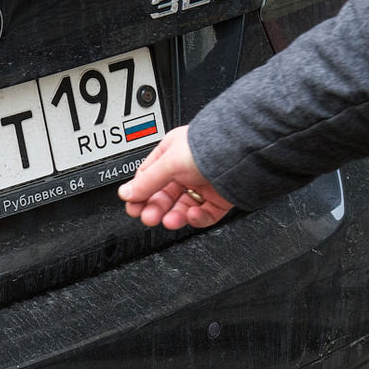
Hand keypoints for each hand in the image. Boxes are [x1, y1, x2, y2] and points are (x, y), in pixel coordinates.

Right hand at [117, 125, 233, 229]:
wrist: (242, 154)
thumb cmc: (209, 147)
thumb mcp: (169, 162)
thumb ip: (146, 181)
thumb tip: (125, 193)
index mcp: (170, 154)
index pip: (148, 178)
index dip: (139, 193)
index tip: (133, 207)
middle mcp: (186, 170)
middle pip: (163, 196)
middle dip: (155, 208)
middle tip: (149, 217)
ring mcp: (202, 185)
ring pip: (181, 207)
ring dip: (173, 216)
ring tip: (169, 221)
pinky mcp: (218, 199)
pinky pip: (203, 214)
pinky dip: (196, 218)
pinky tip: (192, 214)